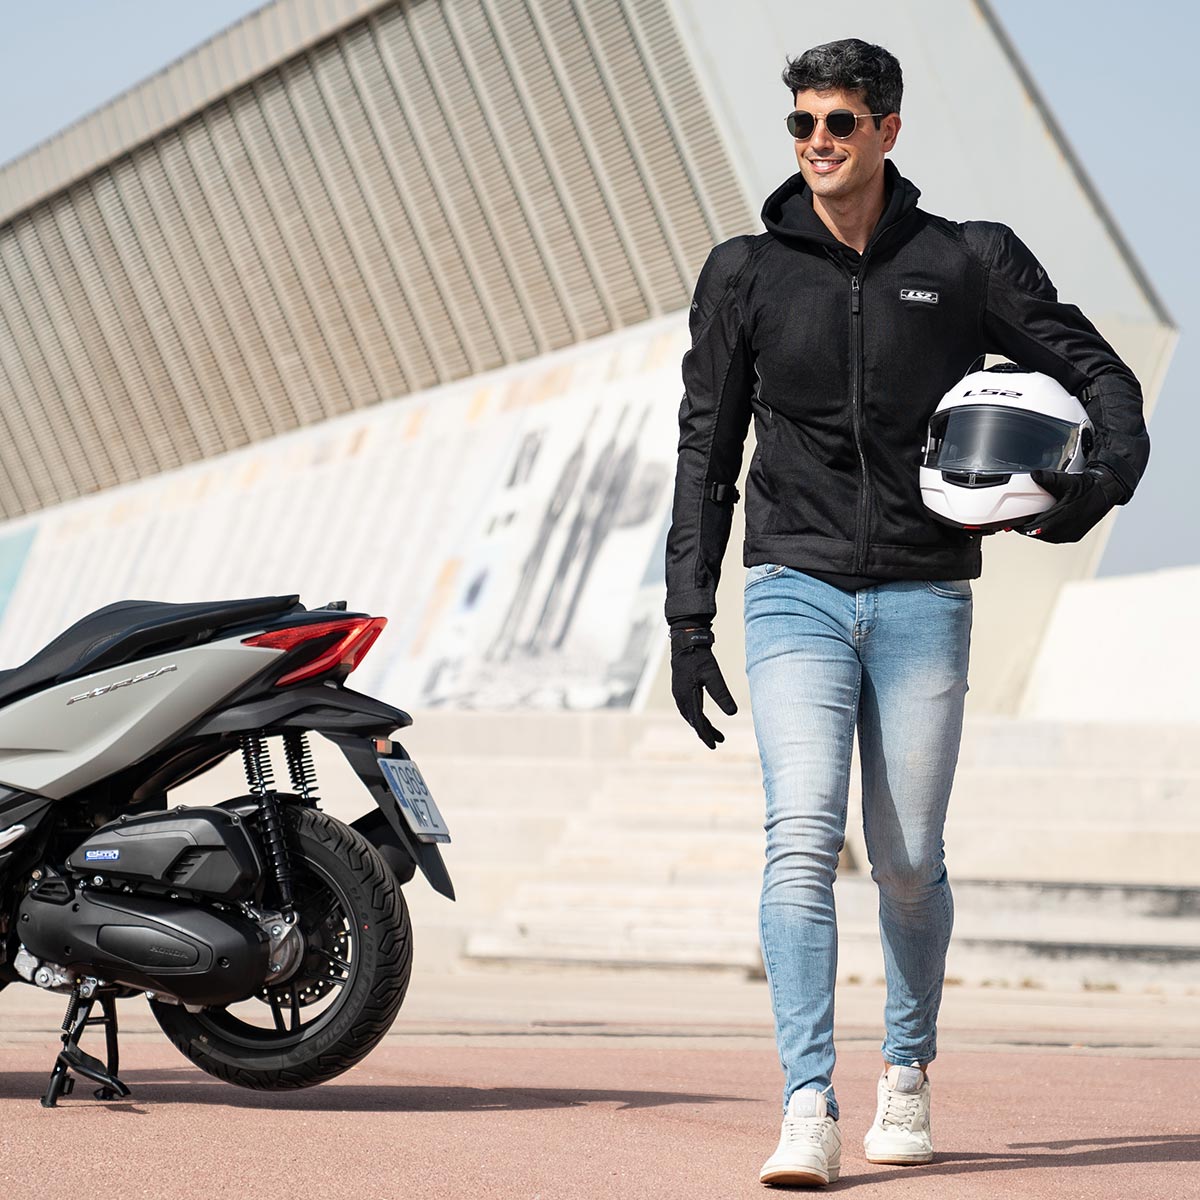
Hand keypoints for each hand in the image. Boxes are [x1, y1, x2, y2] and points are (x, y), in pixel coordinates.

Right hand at [670, 626, 736, 748]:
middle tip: (718, 741)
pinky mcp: (680, 688)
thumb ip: (722, 694)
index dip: (706, 735)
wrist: (686, 641)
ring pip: (690, 715)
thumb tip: (733, 713)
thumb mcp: (713, 675)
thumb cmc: (699, 657)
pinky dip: (696, 716)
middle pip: (693, 721)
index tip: (715, 745)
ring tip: (713, 732)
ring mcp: (678, 693)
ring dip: (701, 724)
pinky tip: (702, 716)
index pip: (697, 721)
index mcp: (687, 696)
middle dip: (705, 732)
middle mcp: (680, 697)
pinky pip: (687, 708)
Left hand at [1018, 467, 1123, 543]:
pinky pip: (1056, 538)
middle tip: (1017, 523)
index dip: (1023, 527)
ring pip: (1047, 537)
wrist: (1105, 493)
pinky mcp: (1075, 536)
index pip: (1038, 527)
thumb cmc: (1088, 487)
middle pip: (1041, 533)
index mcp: (1066, 515)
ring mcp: (1072, 534)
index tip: (1014, 523)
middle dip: (1028, 529)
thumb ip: (1049, 478)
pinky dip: (1047, 533)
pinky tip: (1042, 525)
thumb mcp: (1068, 480)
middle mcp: (1070, 528)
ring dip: (1037, 531)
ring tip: (1028, 524)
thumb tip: (1034, 475)